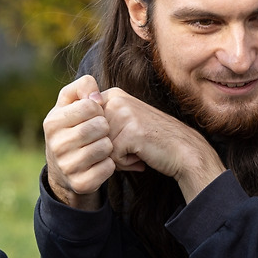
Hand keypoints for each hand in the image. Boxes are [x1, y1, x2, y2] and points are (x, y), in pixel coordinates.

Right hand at [43, 75, 117, 209]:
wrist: (63, 169)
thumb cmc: (71, 127)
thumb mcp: (70, 103)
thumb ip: (82, 86)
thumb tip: (96, 96)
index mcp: (52, 122)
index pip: (90, 106)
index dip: (98, 109)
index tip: (94, 115)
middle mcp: (56, 145)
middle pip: (100, 127)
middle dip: (105, 127)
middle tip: (100, 132)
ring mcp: (67, 166)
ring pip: (105, 147)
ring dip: (108, 145)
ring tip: (99, 146)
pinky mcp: (80, 183)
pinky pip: (108, 168)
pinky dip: (110, 163)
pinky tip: (100, 162)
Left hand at [99, 88, 225, 201]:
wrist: (183, 150)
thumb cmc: (153, 141)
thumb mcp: (126, 123)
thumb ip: (103, 122)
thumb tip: (74, 131)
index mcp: (114, 95)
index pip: (88, 125)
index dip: (105, 139)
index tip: (127, 137)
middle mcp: (117, 100)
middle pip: (93, 136)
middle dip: (110, 149)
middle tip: (133, 145)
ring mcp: (123, 114)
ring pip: (102, 147)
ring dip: (118, 157)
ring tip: (138, 150)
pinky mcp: (130, 131)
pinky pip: (113, 157)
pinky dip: (126, 163)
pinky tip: (142, 155)